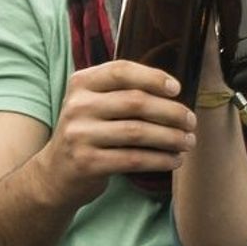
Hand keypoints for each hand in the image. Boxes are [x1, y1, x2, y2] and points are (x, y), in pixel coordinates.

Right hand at [34, 60, 196, 206]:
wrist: (55, 174)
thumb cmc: (88, 133)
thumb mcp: (93, 104)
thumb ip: (121, 91)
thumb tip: (173, 89)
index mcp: (81, 83)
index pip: (121, 71)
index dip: (153, 77)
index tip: (177, 89)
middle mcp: (77, 106)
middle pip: (136, 102)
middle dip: (171, 112)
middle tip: (191, 121)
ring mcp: (79, 135)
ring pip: (138, 132)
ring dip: (171, 138)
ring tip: (188, 141)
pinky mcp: (86, 163)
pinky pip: (133, 159)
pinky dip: (160, 159)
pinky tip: (174, 160)